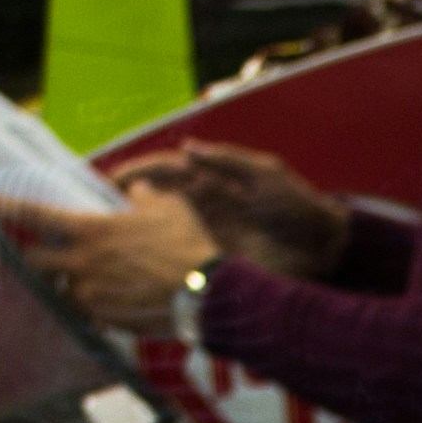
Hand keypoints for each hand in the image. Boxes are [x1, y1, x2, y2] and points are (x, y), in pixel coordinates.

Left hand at [0, 178, 217, 333]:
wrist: (207, 294)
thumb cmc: (188, 245)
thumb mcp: (169, 206)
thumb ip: (143, 196)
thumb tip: (133, 190)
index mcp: (90, 231)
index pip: (32, 215)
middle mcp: (82, 265)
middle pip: (36, 262)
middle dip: (38, 258)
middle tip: (54, 255)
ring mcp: (91, 296)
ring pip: (66, 289)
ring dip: (77, 283)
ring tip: (110, 280)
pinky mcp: (106, 321)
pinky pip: (92, 311)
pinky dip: (102, 304)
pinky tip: (126, 298)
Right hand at [107, 141, 353, 282]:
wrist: (325, 249)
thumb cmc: (297, 207)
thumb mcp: (266, 176)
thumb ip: (226, 161)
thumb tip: (187, 148)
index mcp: (210, 181)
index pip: (164, 172)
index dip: (136, 174)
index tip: (111, 180)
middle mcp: (201, 208)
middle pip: (153, 204)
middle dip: (124, 208)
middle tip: (96, 217)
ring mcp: (205, 236)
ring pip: (161, 235)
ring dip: (136, 240)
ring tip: (109, 247)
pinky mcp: (214, 262)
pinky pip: (179, 262)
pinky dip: (159, 266)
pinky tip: (140, 273)